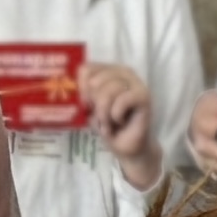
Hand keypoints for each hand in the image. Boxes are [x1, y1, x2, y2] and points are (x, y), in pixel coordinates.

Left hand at [88, 58, 163, 192]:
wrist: (128, 147)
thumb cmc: (110, 126)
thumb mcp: (91, 108)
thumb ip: (84, 94)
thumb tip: (72, 89)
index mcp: (108, 71)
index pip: (86, 69)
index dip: (81, 89)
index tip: (86, 105)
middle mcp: (123, 72)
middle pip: (95, 81)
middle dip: (94, 105)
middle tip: (102, 117)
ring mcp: (135, 83)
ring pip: (108, 91)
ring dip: (104, 114)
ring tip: (110, 123)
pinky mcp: (143, 96)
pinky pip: (121, 101)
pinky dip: (116, 116)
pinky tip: (121, 122)